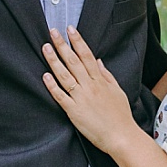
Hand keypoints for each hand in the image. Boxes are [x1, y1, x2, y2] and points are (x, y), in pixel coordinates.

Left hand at [42, 27, 139, 153]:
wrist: (121, 136)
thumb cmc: (120, 115)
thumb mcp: (117, 91)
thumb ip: (106, 75)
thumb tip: (98, 61)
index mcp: (100, 80)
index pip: (87, 56)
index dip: (78, 42)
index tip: (70, 29)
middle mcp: (90, 86)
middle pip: (73, 61)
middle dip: (62, 45)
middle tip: (53, 31)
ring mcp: (81, 98)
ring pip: (65, 76)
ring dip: (54, 61)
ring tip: (45, 48)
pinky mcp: (74, 111)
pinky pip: (61, 96)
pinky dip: (52, 86)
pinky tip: (45, 76)